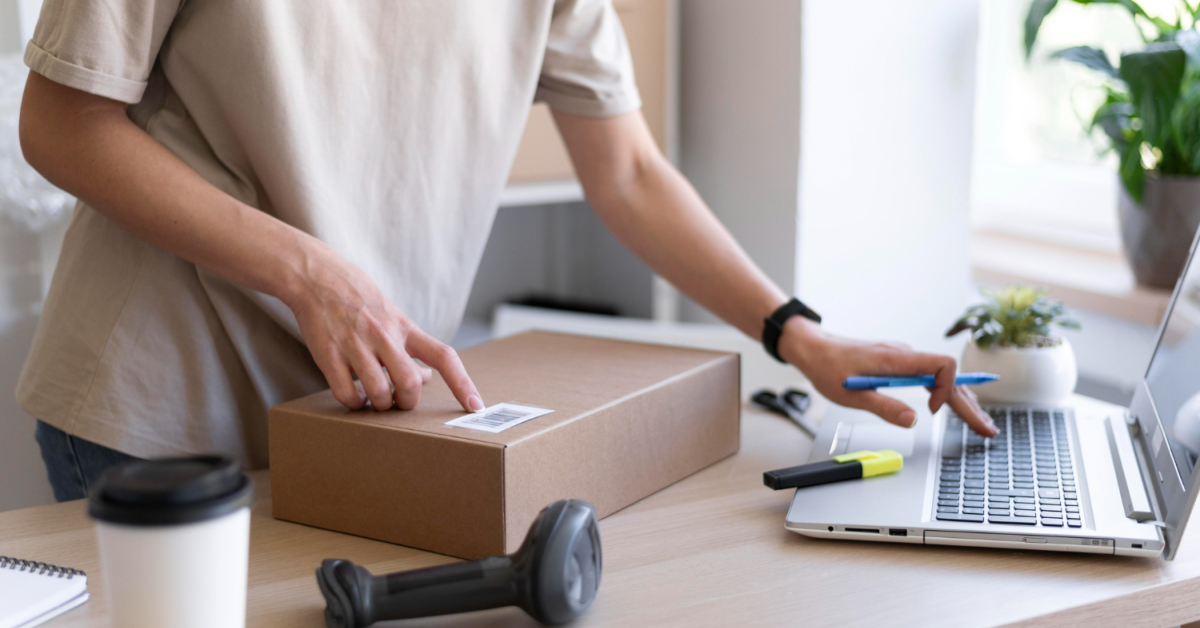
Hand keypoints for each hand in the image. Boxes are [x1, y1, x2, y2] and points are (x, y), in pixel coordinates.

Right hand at [283, 244, 484, 412]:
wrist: (318, 277)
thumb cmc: (360, 299)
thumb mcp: (394, 316)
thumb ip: (411, 346)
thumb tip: (426, 377)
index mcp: (405, 328)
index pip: (444, 356)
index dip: (463, 383)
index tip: (476, 405)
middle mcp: (384, 336)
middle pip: (409, 383)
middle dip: (407, 402)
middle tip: (398, 401)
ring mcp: (356, 346)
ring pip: (379, 393)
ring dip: (380, 406)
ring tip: (375, 400)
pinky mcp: (329, 356)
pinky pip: (347, 394)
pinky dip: (355, 404)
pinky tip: (356, 397)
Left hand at [779, 317, 996, 436]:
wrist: (813, 348)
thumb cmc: (828, 367)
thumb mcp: (851, 395)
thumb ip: (884, 406)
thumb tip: (913, 420)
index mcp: (897, 359)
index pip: (942, 365)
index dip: (946, 388)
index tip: (932, 411)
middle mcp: (905, 356)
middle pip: (949, 378)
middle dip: (969, 405)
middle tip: (988, 431)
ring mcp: (904, 359)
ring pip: (943, 379)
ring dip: (962, 401)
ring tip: (981, 424)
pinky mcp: (899, 365)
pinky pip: (931, 377)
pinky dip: (947, 393)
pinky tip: (958, 405)